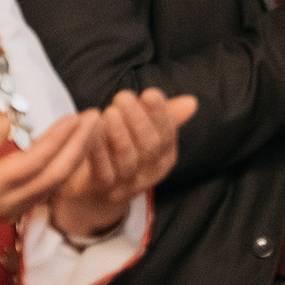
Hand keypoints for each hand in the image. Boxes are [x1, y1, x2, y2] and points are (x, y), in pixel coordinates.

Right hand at [0, 112, 93, 264]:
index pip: (37, 160)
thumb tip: (11, 121)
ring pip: (56, 185)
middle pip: (56, 176)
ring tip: (91, 130)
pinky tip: (73, 151)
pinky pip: (47, 189)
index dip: (61, 138)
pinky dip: (65, 168)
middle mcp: (7, 202)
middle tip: (96, 118)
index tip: (78, 116)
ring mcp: (12, 209)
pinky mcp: (13, 209)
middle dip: (81, 146)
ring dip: (78, 157)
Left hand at [49, 86, 195, 241]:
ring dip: (119, 133)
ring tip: (109, 111)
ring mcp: (126, 185)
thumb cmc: (121, 149)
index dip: (160, 114)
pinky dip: (99, 151)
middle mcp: (149, 173)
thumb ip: (165, 116)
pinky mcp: (102, 190)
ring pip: (127, 159)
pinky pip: (103, 172)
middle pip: (149, 147)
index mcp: (164, 158)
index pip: (168, 134)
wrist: (94, 188)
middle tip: (123, 96)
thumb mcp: (143, 131)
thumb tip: (192, 102)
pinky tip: (92, 132)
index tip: (150, 93)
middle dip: (138, 120)